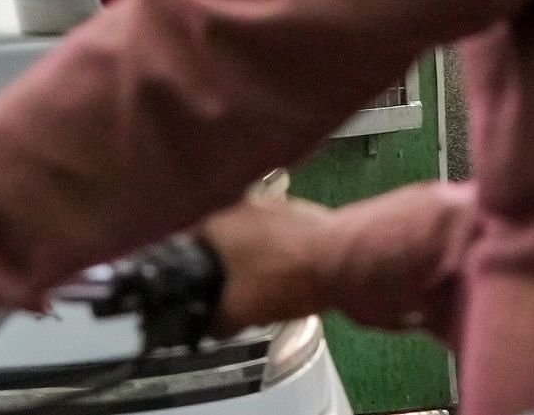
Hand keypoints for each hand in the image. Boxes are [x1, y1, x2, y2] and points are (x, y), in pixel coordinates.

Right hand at [199, 194, 338, 328]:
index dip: (192, 274)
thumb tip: (208, 329)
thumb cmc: (282, 279)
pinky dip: (280, 257)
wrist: (344, 260)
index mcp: (217, 223)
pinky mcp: (302, 213)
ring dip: (256, 263)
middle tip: (232, 298)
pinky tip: (289, 279)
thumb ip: (215, 322)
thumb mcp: (238, 312)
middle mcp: (242, 205)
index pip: (188, 246)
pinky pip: (280, 239)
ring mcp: (275, 205)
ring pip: (254, 239)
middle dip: (227, 271)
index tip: (198, 294)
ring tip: (264, 292)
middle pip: (224, 242)